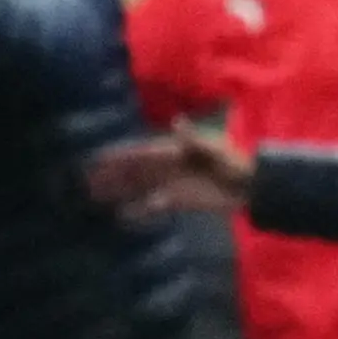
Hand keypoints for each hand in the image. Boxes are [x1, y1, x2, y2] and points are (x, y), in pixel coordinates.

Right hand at [86, 123, 250, 217]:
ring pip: (136, 188)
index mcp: (172, 151)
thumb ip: (193, 138)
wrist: (252, 186)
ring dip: (117, 192)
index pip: (139, 153)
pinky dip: (137, 211)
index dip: (118, 156)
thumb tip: (176, 122)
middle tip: (85, 183)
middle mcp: (165, 167)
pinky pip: (151, 206)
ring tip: (95, 198)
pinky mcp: (177, 201)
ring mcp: (169, 185)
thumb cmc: (235, 163)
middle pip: (132, 172)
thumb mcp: (216, 148)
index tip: (96, 159)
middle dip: (110, 176)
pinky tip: (122, 216)